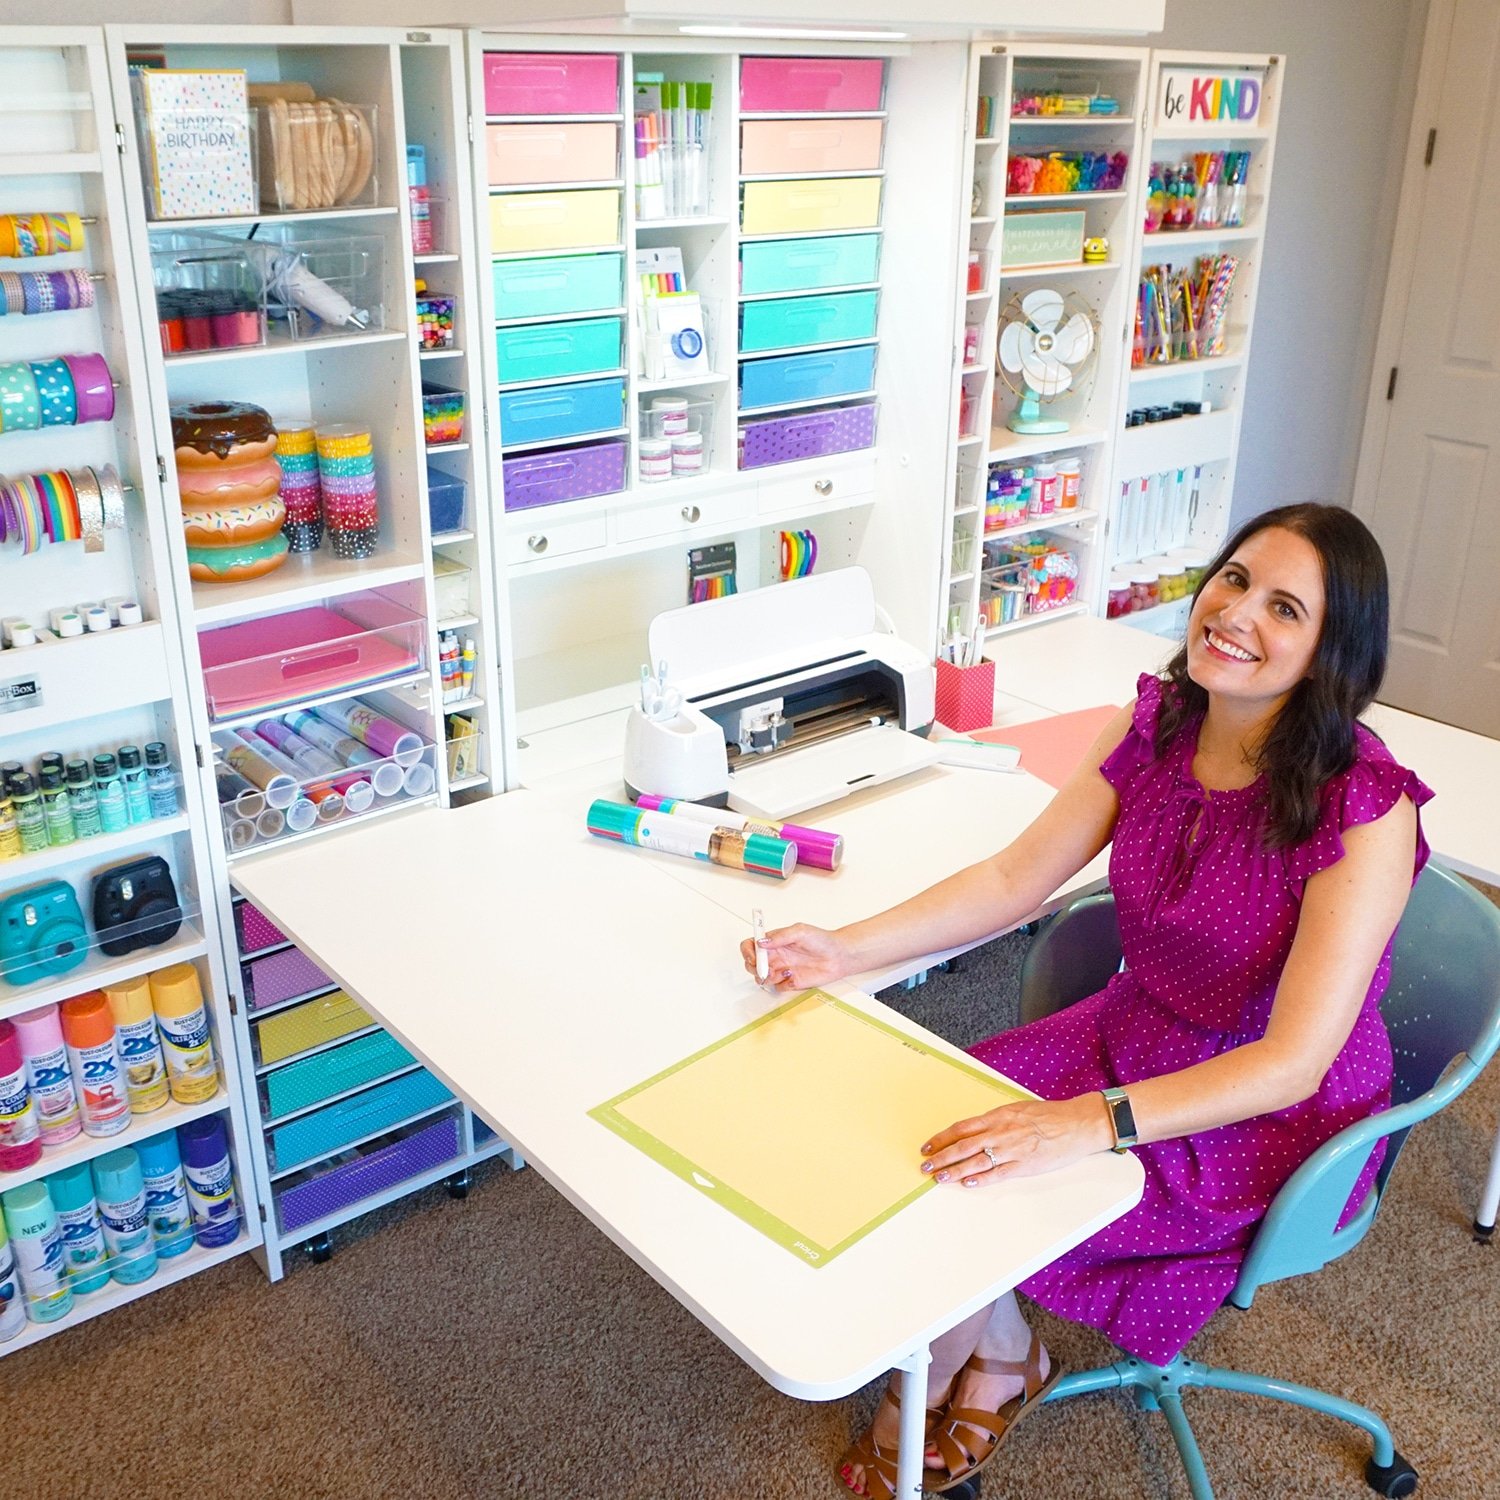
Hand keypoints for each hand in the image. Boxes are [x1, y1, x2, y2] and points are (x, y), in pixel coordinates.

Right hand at [739, 922, 851, 991]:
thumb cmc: (822, 940)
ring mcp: (781, 969)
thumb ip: (780, 937)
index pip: (751, 945)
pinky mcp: (790, 982)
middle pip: (752, 964)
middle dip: (755, 968)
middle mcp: (775, 956)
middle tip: (766, 969)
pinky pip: (777, 987)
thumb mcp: (800, 931)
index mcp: (774, 941)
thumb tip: (761, 942)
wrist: (839, 956)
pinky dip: (782, 984)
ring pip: (762, 978)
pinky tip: (793, 976)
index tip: (753, 956)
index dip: (747, 951)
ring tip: (782, 972)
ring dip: (768, 977)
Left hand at [919, 1094, 1113, 1186]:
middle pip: (963, 1146)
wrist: (1075, 1123)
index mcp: (997, 1116)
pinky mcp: (1025, 1165)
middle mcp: (1000, 1132)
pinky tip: (968, 1183)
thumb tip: (976, 1130)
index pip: (961, 1128)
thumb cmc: (1048, 1115)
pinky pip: (999, 1173)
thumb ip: (996, 1120)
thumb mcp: (1017, 1110)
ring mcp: (1012, 1149)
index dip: (942, 1138)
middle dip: (942, 1157)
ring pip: (977, 1162)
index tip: (928, 1147)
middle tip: (925, 1166)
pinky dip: (982, 1179)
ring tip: (939, 1178)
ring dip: (955, 1171)